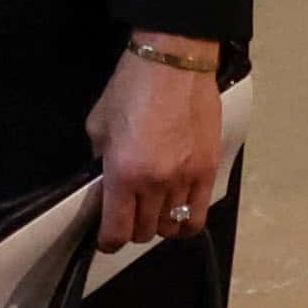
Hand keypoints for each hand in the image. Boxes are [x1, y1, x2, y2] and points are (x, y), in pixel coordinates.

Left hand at [88, 42, 229, 251]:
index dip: (108, 242)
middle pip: (144, 232)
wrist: (174, 65)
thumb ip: (100, 160)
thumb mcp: (98, 126)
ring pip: (172, 227)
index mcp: (124, 174)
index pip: (117, 229)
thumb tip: (105, 181)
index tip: (104, 240)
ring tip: (152, 212)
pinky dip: (186, 222)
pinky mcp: (209, 171)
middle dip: (131, 230)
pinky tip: (177, 214)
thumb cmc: (129, 89)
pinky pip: (199, 215)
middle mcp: (157, 184)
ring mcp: (187, 179)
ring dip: (158, 225)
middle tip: (126, 217)